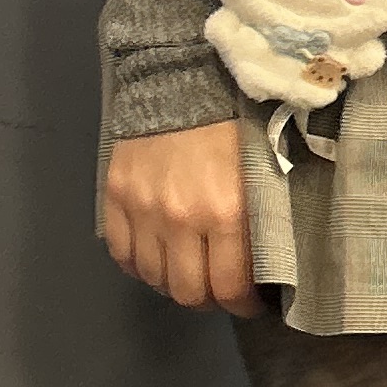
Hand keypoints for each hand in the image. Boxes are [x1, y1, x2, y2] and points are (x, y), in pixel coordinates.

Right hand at [102, 120, 258, 315]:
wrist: (182, 81)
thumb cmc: (234, 124)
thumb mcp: (264, 170)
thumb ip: (264, 218)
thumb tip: (271, 264)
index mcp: (227, 212)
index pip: (229, 286)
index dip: (242, 306)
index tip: (251, 304)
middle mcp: (181, 219)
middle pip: (187, 292)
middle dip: (209, 300)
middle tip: (221, 292)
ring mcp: (142, 210)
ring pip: (154, 278)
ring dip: (174, 284)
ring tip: (191, 273)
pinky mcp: (115, 199)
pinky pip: (122, 255)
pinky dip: (140, 266)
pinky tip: (158, 257)